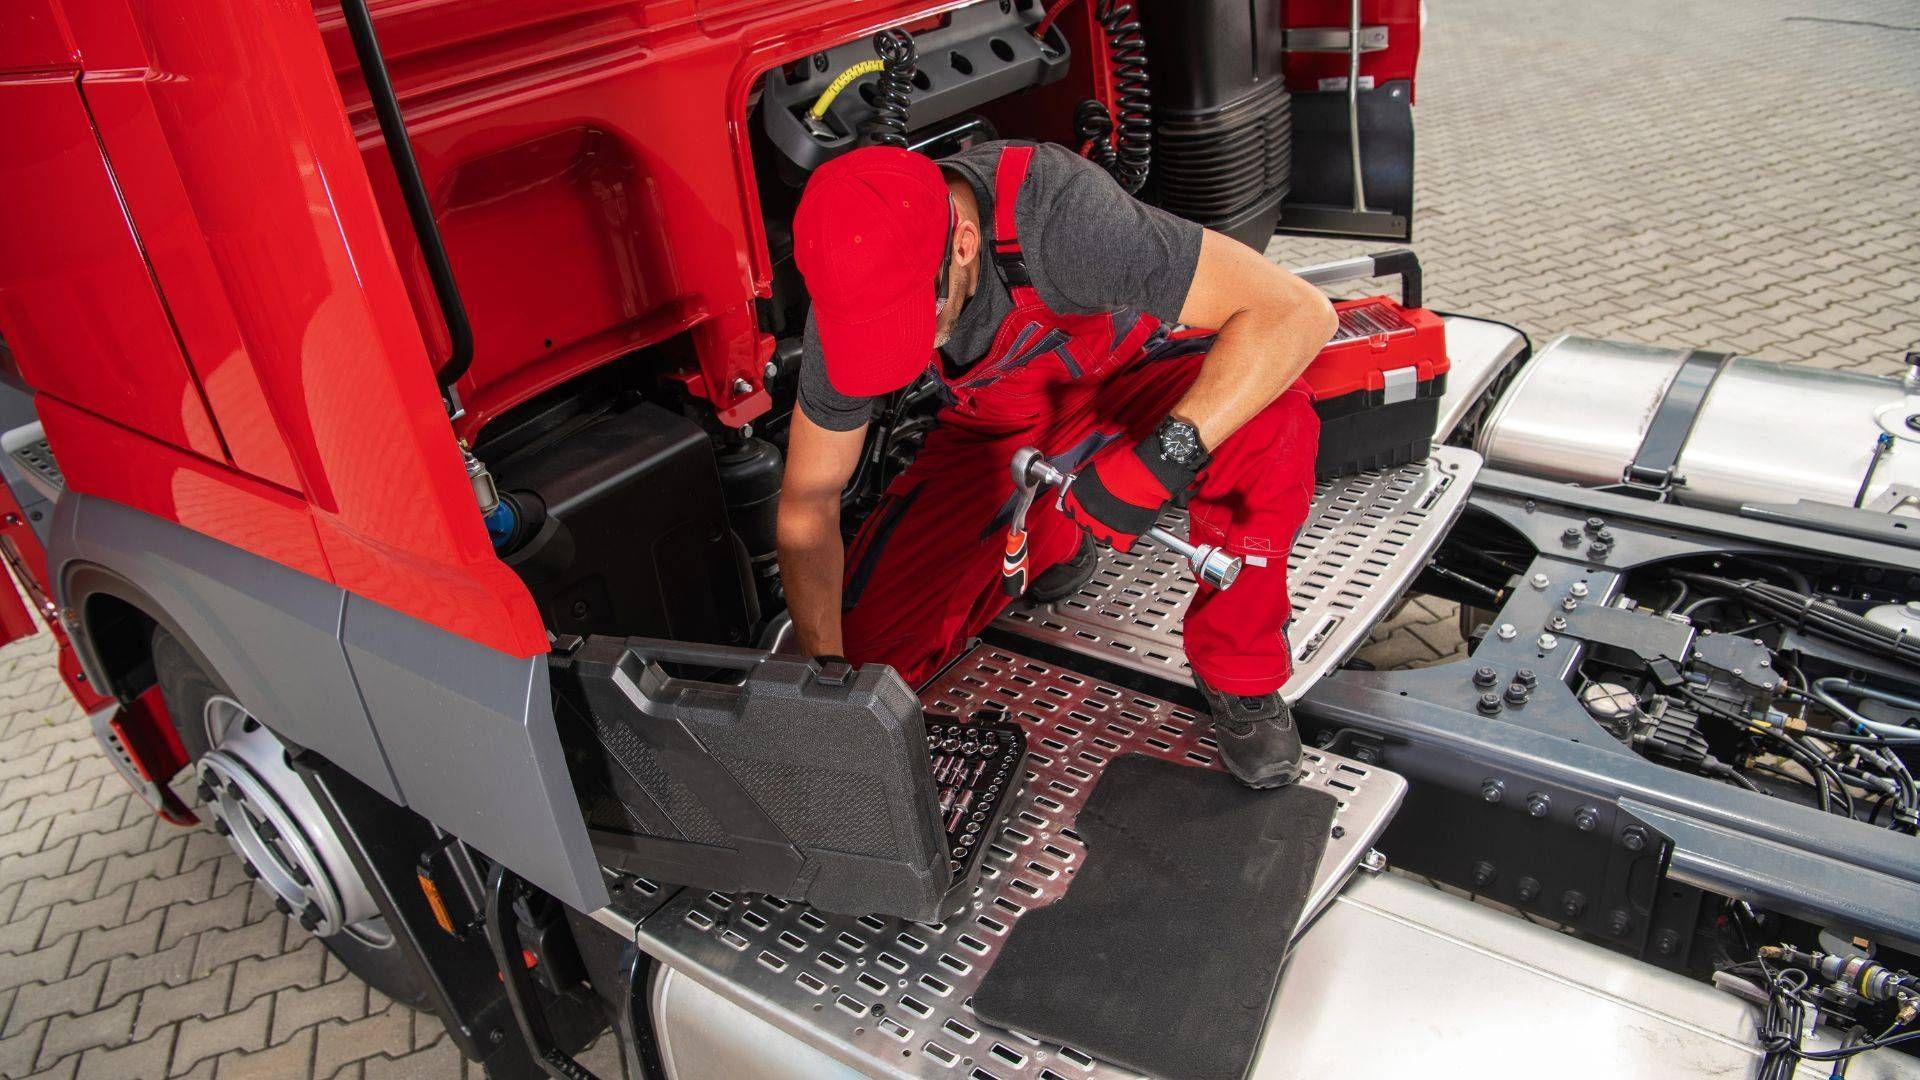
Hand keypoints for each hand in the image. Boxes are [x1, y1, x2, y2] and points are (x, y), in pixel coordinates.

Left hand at [1061, 437, 1190, 550]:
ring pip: (1101, 536)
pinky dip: (1125, 540)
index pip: (1069, 509)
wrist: (1145, 471)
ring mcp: (1104, 526)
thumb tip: (1088, 483)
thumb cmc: (1125, 463)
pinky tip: (1127, 531)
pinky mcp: (1124, 534)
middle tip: (1104, 511)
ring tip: (1117, 519)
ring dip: (1107, 530)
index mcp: (1078, 496)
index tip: (1083, 507)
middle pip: (1084, 524)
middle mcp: (1088, 513)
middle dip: (1092, 519)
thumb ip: (1087, 480)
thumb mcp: (1095, 465)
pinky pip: (1121, 545)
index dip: (1078, 507)